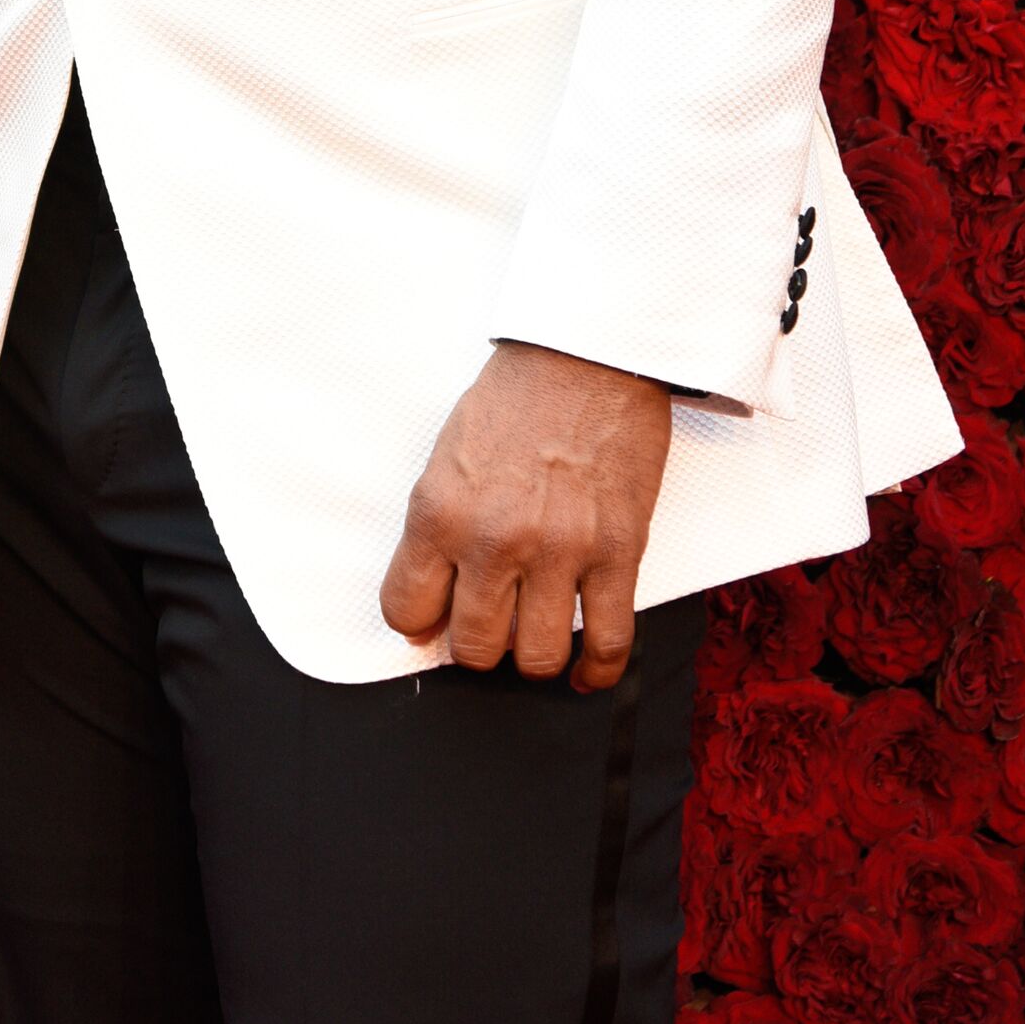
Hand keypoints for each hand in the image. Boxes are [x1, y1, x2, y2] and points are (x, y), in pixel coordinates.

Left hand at [380, 343, 671, 691]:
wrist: (587, 354)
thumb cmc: (517, 396)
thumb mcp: (448, 454)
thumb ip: (439, 524)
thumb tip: (437, 590)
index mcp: (440, 511)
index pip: (407, 610)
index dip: (420, 623)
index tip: (435, 619)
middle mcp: (493, 540)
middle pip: (474, 648)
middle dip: (481, 643)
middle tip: (494, 622)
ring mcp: (559, 551)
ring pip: (537, 657)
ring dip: (534, 655)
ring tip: (537, 633)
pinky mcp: (617, 553)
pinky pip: (608, 642)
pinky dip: (596, 669)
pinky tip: (586, 668)